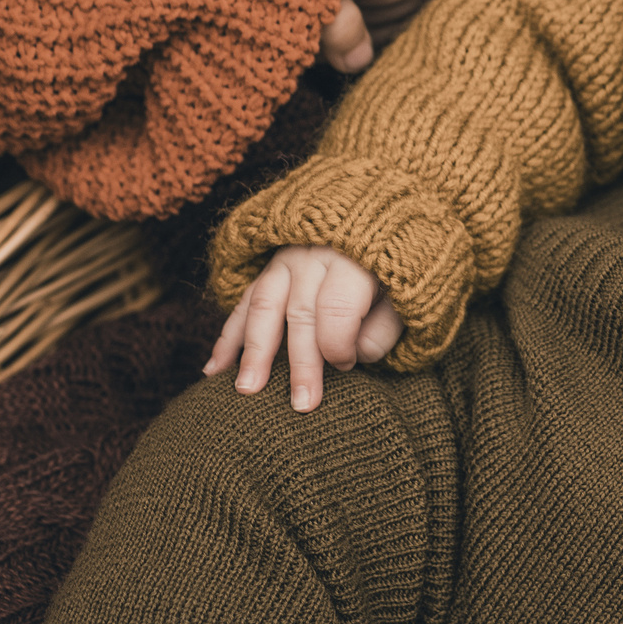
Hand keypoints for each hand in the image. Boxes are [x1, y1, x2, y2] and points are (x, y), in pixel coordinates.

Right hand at [204, 245, 399, 411]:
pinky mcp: (269, 268)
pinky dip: (229, 337)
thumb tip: (355, 357)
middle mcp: (315, 254)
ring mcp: (286, 258)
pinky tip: (214, 369)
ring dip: (253, 351)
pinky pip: (243, 303)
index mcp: (353, 258)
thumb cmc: (399, 267)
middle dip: (300, 362)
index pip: (336, 308)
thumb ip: (386, 327)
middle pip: (300, 312)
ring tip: (246, 390)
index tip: (347, 365)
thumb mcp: (409, 291)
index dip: (339, 344)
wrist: (384, 218)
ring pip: (263, 307)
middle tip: (301, 404)